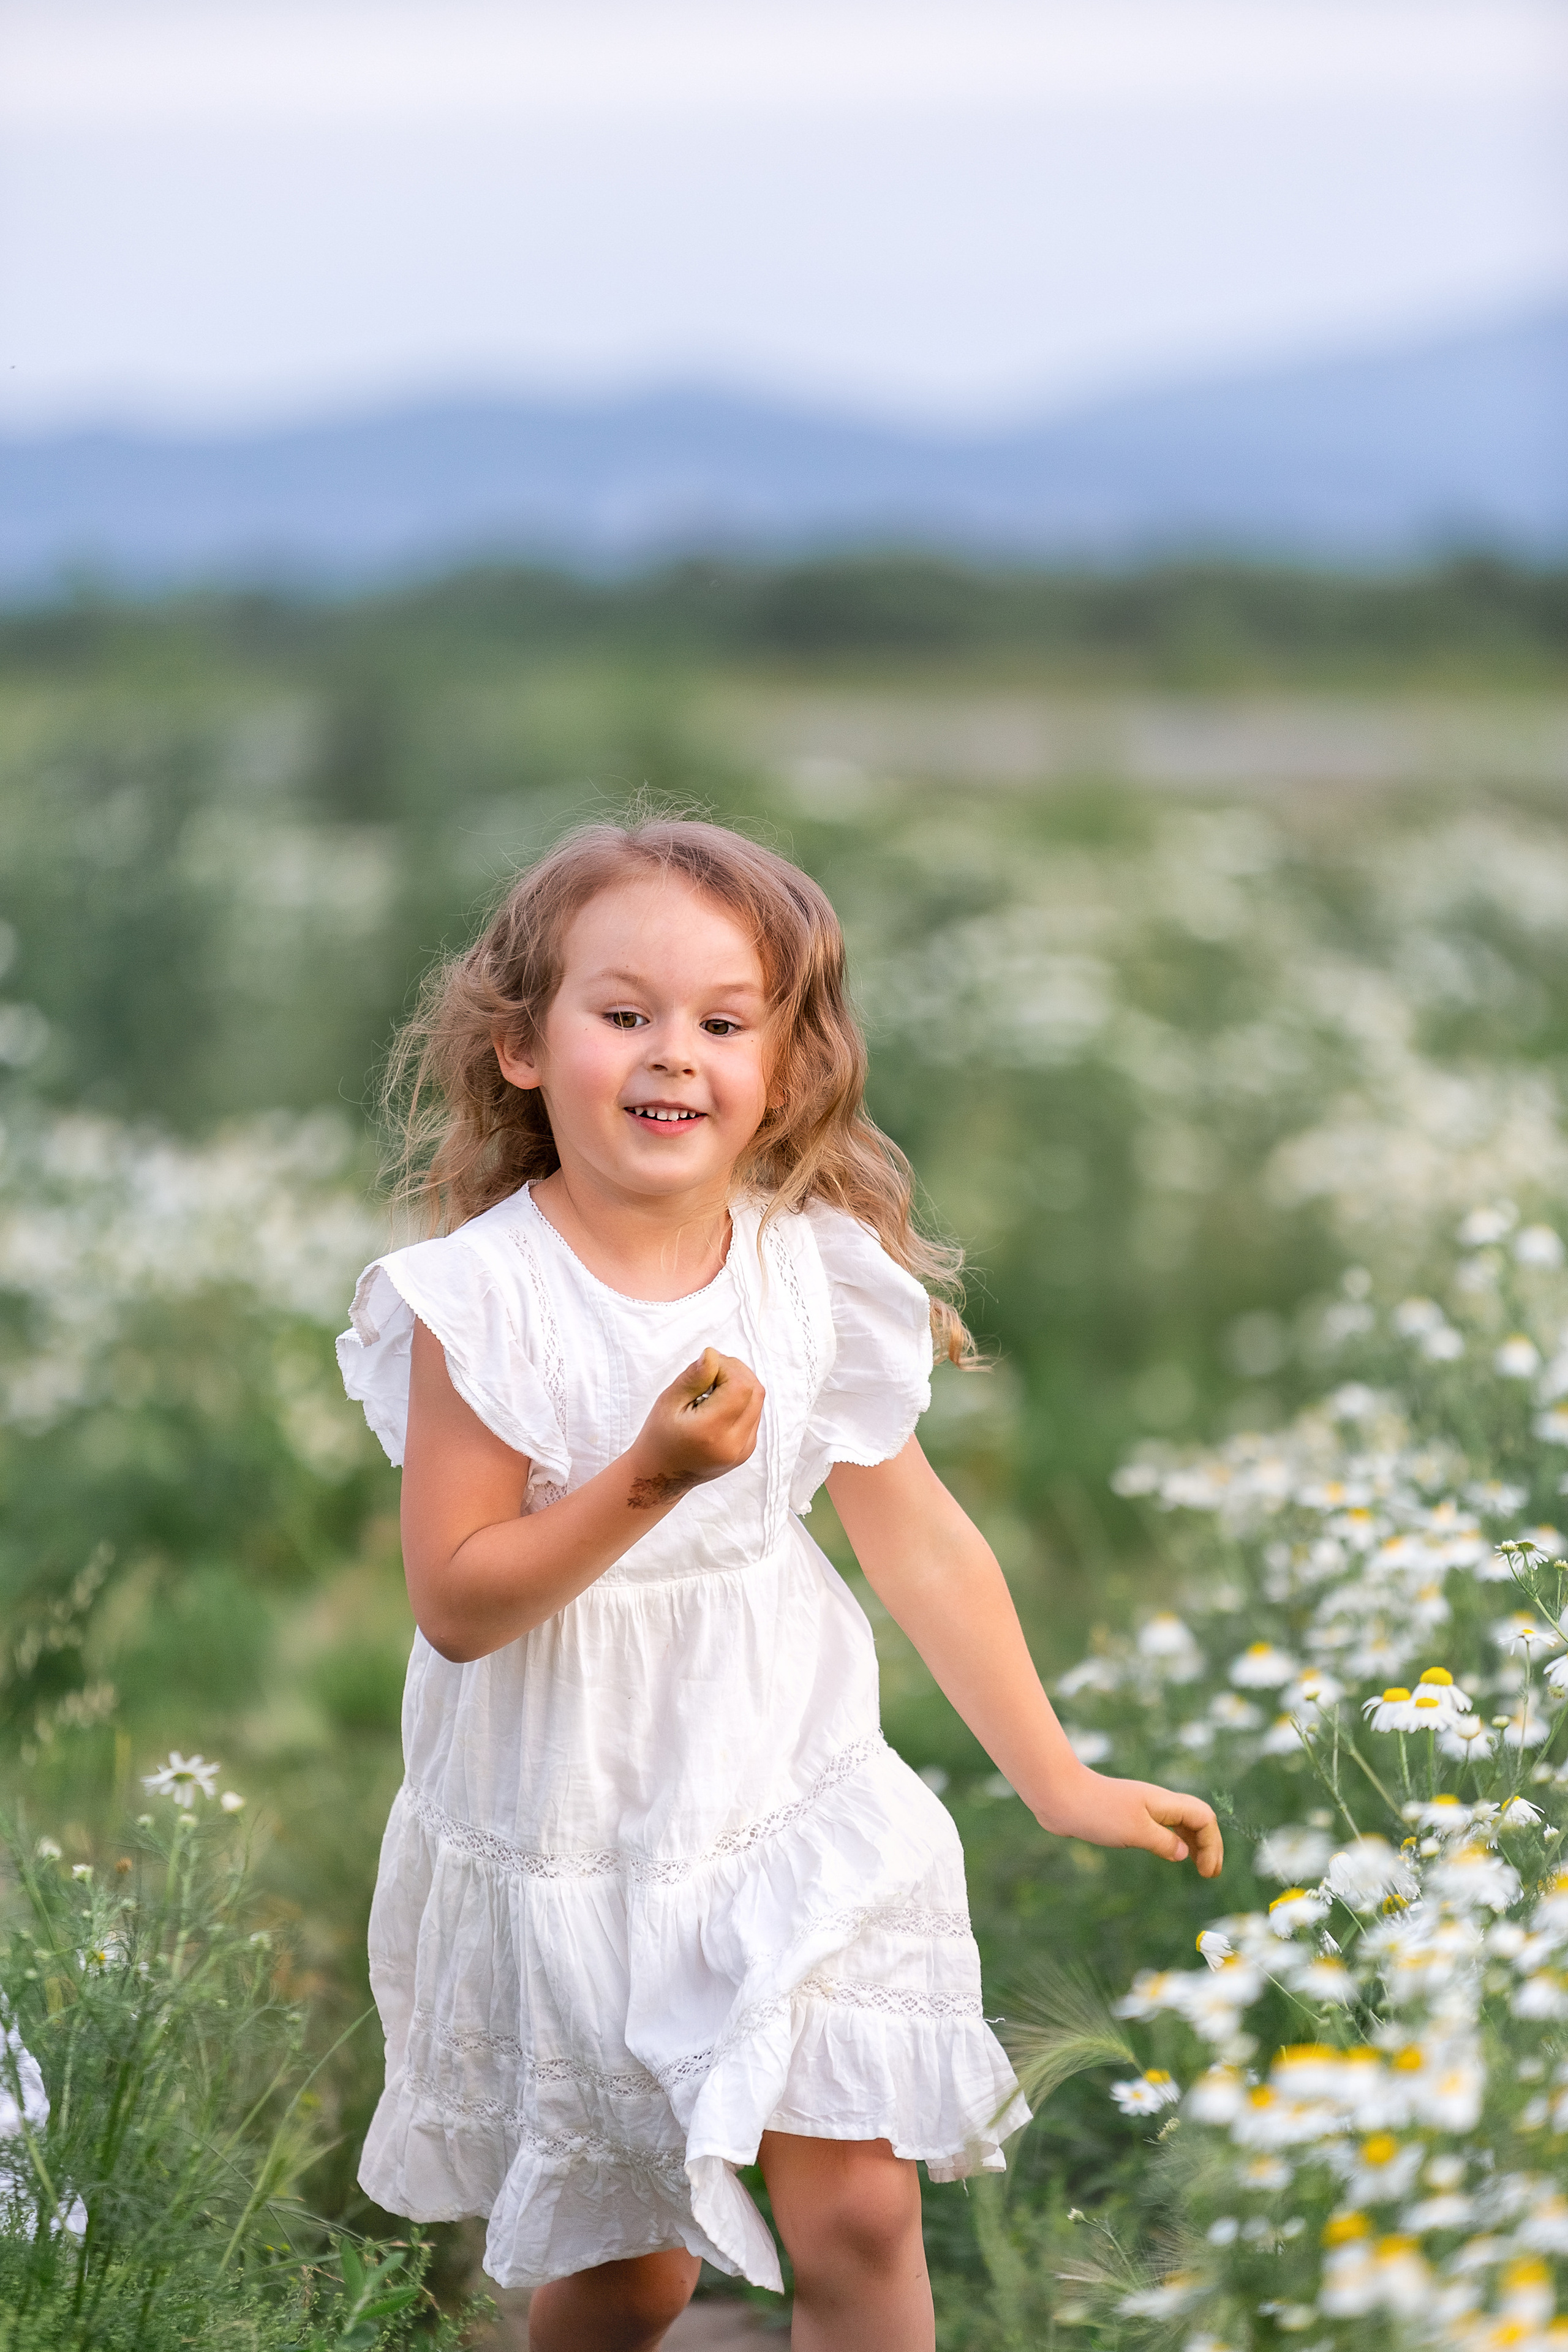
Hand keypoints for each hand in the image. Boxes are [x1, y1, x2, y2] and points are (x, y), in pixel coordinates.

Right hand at [625, 1347, 764, 1508]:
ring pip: (757, 1400)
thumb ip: (693, 1378)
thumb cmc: (659, 1437)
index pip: (740, 1385)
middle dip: (735, 1371)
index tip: (704, 1368)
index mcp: (712, 1432)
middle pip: (754, 1391)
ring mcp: (743, 1449)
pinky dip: (740, 1400)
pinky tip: (717, 1404)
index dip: (726, 1367)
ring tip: (710, 1389)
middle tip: (708, 1373)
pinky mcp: (747, 1450)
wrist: (660, 1476)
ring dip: (739, 1384)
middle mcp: (734, 1444)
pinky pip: (754, 1413)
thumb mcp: (668, 1402)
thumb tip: (713, 1354)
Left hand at [1038, 1768, 1223, 1877]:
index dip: (1212, 1845)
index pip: (1203, 1818)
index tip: (1206, 1873)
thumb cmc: (1097, 1812)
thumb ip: (1163, 1842)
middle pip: (1196, 1818)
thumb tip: (1184, 1853)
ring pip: (1179, 1823)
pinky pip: (1161, 1827)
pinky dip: (1173, 1841)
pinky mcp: (1126, 1815)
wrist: (1059, 1796)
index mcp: (1163, 1803)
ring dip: (1192, 1843)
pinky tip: (1169, 1854)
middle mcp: (1156, 1802)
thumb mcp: (1135, 1831)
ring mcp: (1142, 1807)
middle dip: (1208, 1844)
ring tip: (1197, 1867)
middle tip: (1209, 1873)